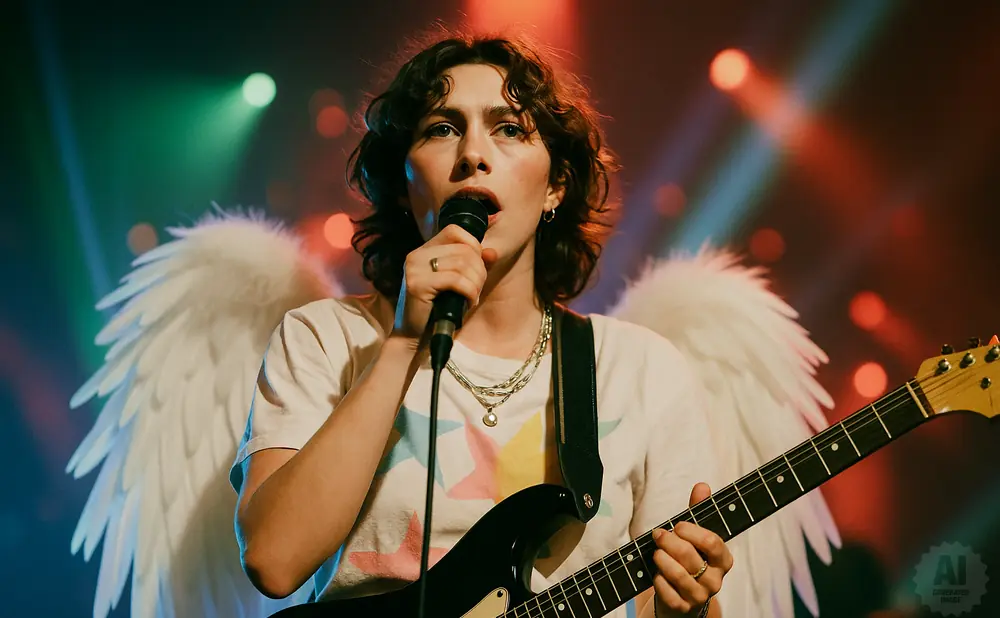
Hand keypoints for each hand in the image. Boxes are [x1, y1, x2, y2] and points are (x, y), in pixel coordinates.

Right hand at [390, 224, 497, 343]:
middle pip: (463, 249)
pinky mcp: (417, 284)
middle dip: (479, 271)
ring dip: (476, 283)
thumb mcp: (459, 283)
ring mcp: (414, 269)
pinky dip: (469, 292)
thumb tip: (492, 252)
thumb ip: (474, 265)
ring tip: (472, 297)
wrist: (416, 338)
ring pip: (462, 264)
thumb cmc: (439, 310)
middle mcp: (416, 255)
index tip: (477, 269)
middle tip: (476, 289)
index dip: (473, 246)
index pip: (454, 231)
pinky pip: (456, 280)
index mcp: (424, 251)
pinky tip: (468, 303)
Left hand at [650, 483, 732, 615]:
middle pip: (690, 557)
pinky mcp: (683, 607)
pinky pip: (667, 592)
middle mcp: (715, 580)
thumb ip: (698, 511)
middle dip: (669, 542)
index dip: (692, 531)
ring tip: (656, 553)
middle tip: (658, 534)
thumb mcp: (694, 536)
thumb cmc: (690, 560)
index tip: (678, 525)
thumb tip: (702, 486)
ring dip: (662, 559)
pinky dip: (658, 580)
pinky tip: (656, 573)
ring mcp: (700, 596)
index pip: (713, 543)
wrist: (682, 597)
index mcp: (723, 560)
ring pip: (678, 575)